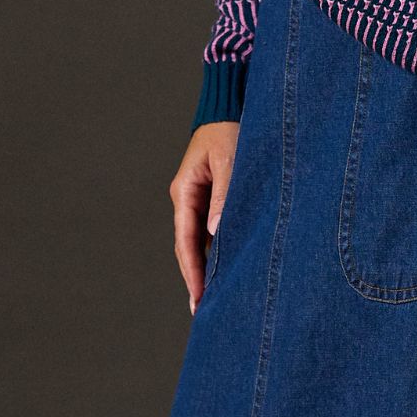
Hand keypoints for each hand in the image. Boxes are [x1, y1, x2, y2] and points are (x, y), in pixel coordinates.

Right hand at [168, 121, 239, 314]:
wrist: (231, 104)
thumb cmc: (230, 128)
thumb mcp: (230, 160)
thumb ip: (224, 194)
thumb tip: (215, 232)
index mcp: (185, 190)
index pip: (186, 241)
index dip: (192, 272)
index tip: (198, 298)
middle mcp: (188, 197)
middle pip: (189, 246)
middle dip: (196, 277)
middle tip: (204, 311)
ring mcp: (199, 197)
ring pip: (200, 239)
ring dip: (207, 265)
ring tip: (215, 298)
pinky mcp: (213, 194)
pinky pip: (212, 227)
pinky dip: (217, 248)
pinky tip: (226, 266)